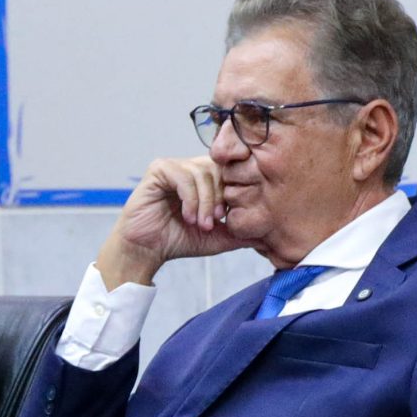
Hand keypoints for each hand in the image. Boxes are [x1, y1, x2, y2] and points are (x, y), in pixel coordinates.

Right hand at [96, 155, 248, 287]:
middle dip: (221, 198)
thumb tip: (269, 235)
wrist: (147, 250)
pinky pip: (183, 176)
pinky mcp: (159, 169)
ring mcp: (175, 166)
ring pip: (203, 173)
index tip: (229, 218)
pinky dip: (190, 199)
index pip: (231, 173)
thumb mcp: (217, 237)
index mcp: (206, 179)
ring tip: (201, 224)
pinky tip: (187, 217)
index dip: (234, 194)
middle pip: (220, 170)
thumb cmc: (178, 240)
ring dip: (205, 202)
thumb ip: (240, 232)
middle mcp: (191, 168)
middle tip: (216, 221)